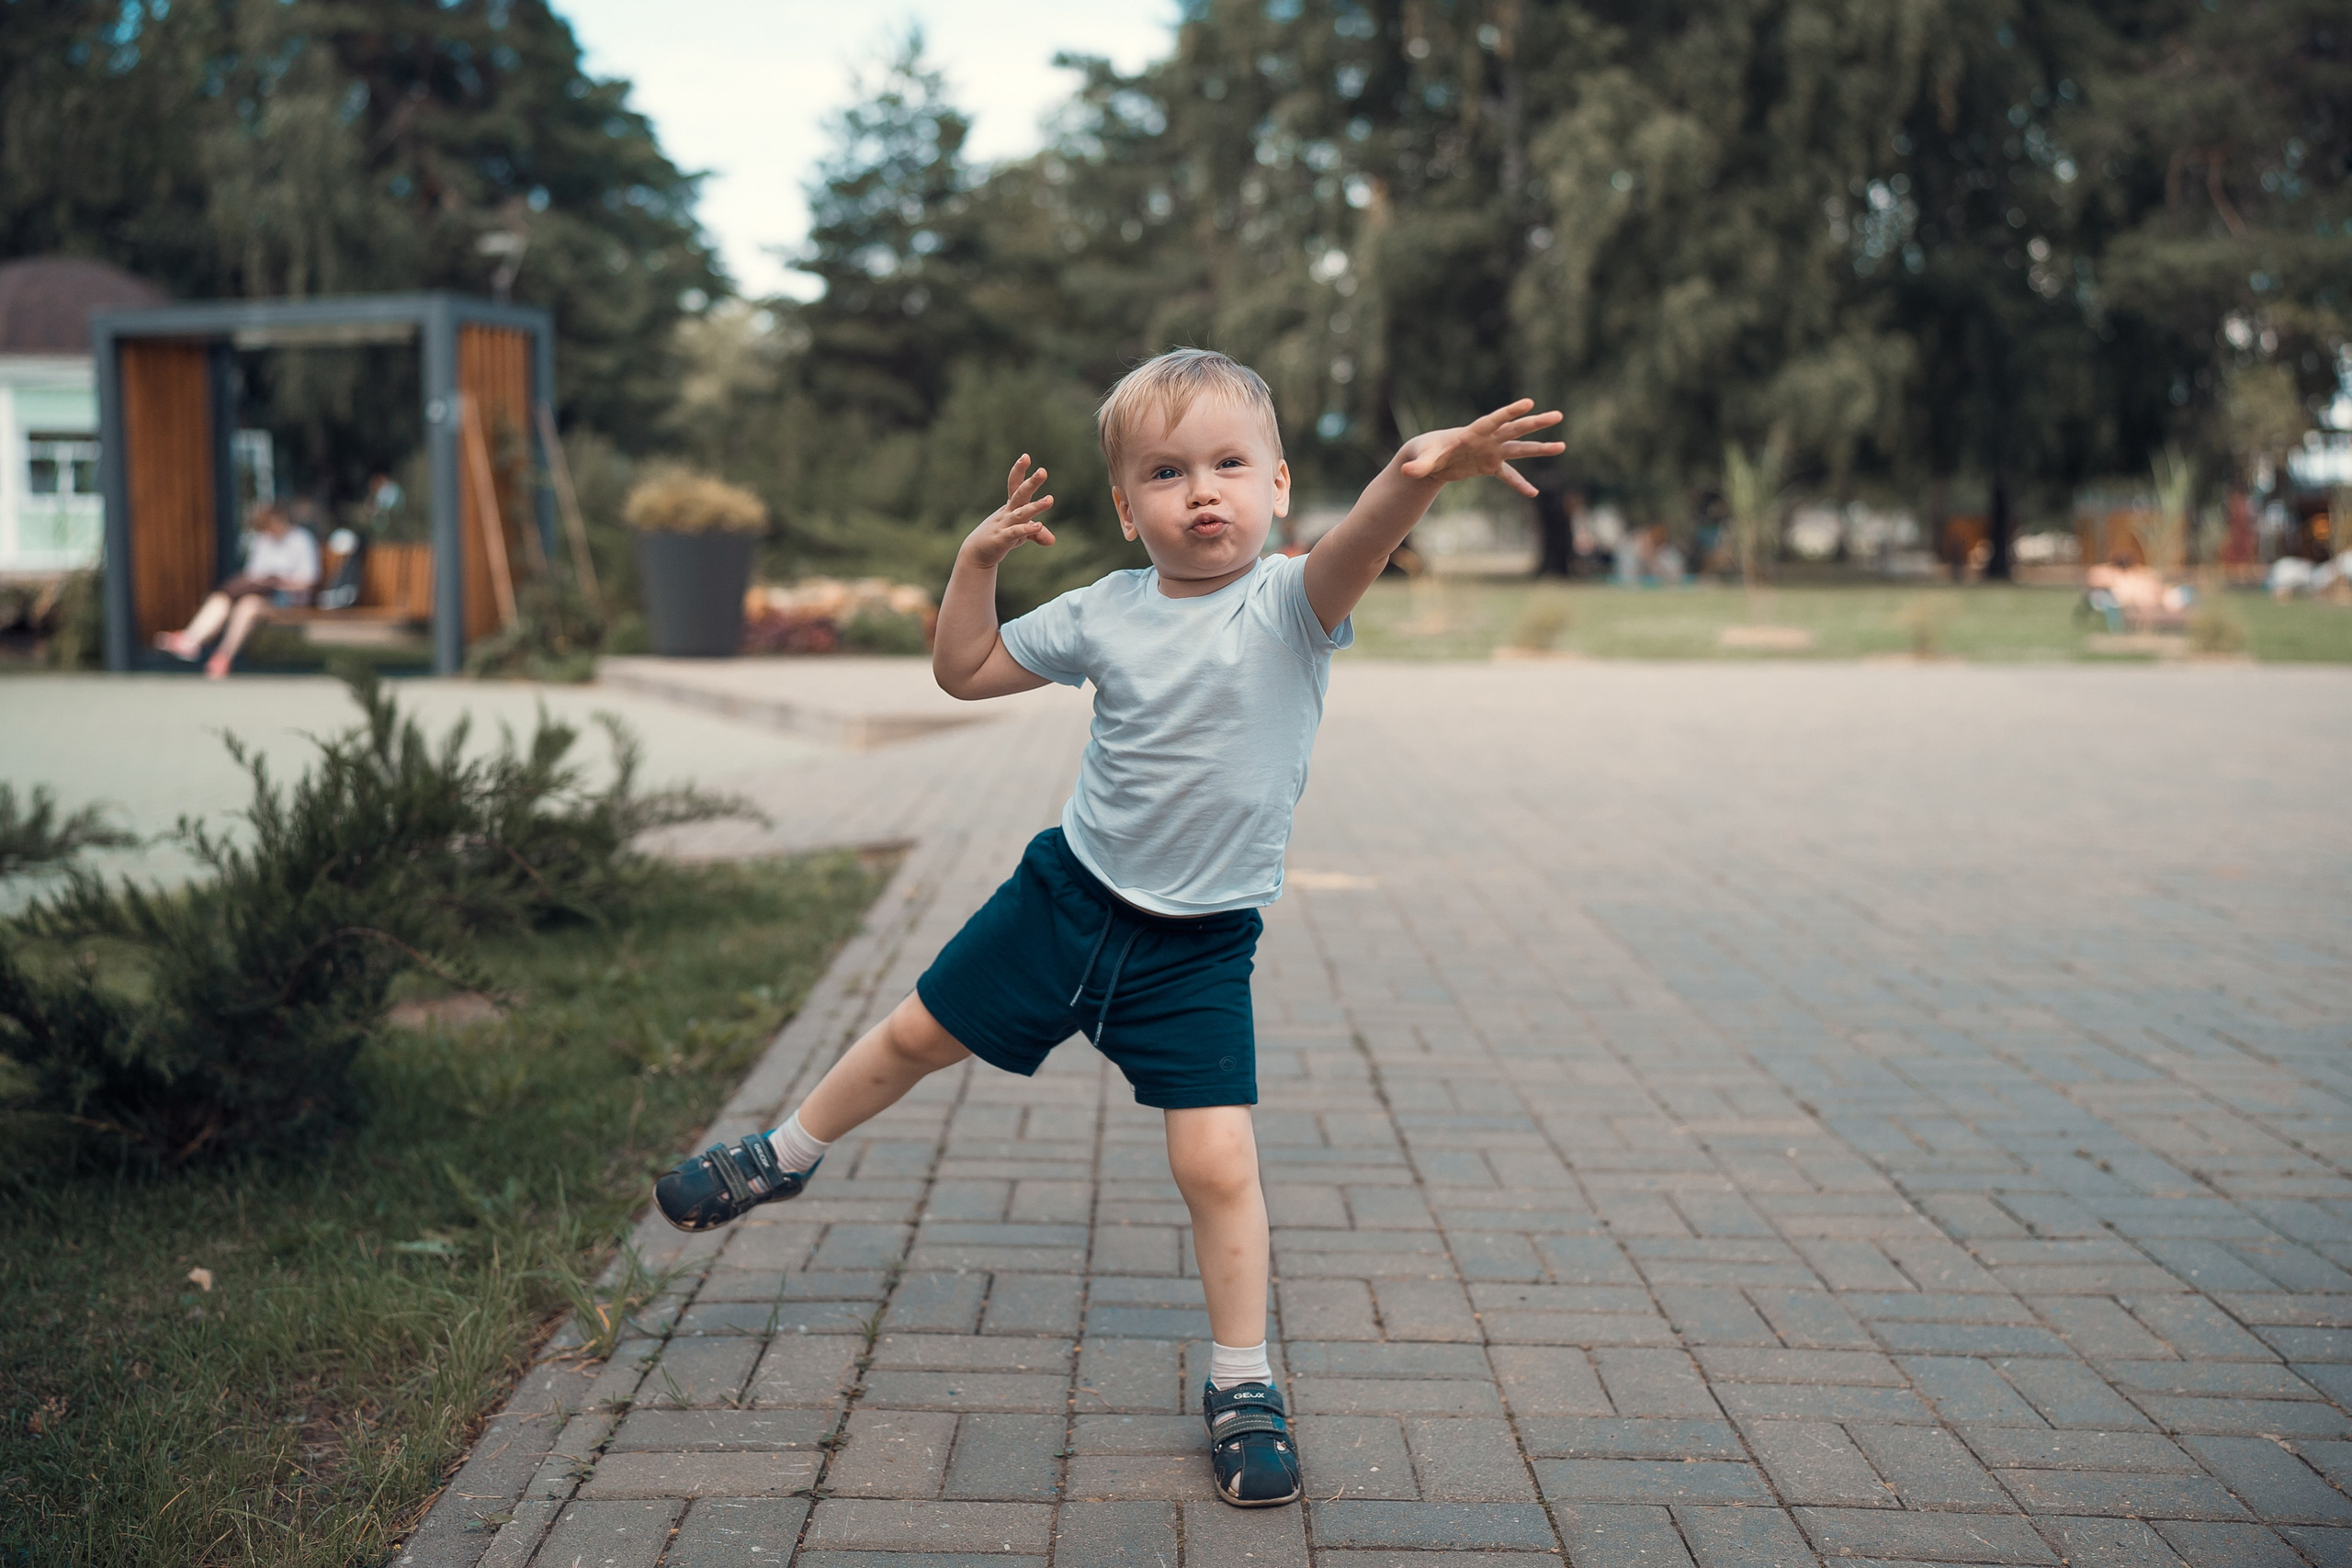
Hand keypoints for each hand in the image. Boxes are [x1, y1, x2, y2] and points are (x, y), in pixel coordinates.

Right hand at [959, 454, 1056, 567]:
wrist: (977, 553)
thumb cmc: (1000, 538)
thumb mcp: (1019, 535)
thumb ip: (1035, 534)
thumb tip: (1052, 541)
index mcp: (1011, 506)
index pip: (1014, 485)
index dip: (1019, 471)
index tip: (1025, 456)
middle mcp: (1008, 512)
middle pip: (1020, 494)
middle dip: (1031, 482)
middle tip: (1043, 471)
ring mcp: (1004, 525)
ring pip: (1021, 513)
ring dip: (1036, 506)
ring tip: (1050, 500)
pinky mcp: (1002, 539)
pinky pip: (1016, 532)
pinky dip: (1027, 529)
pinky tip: (1039, 526)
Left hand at [1397, 400, 1564, 498]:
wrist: (1427, 458)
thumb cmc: (1424, 452)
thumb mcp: (1422, 459)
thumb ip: (1418, 466)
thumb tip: (1407, 474)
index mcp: (1472, 433)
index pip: (1494, 420)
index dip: (1510, 412)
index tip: (1528, 403)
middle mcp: (1487, 440)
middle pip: (1515, 429)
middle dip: (1535, 423)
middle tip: (1558, 415)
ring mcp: (1491, 452)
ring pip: (1519, 449)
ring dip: (1539, 448)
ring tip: (1561, 446)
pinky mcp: (1489, 466)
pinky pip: (1508, 476)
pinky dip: (1519, 484)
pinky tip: (1533, 494)